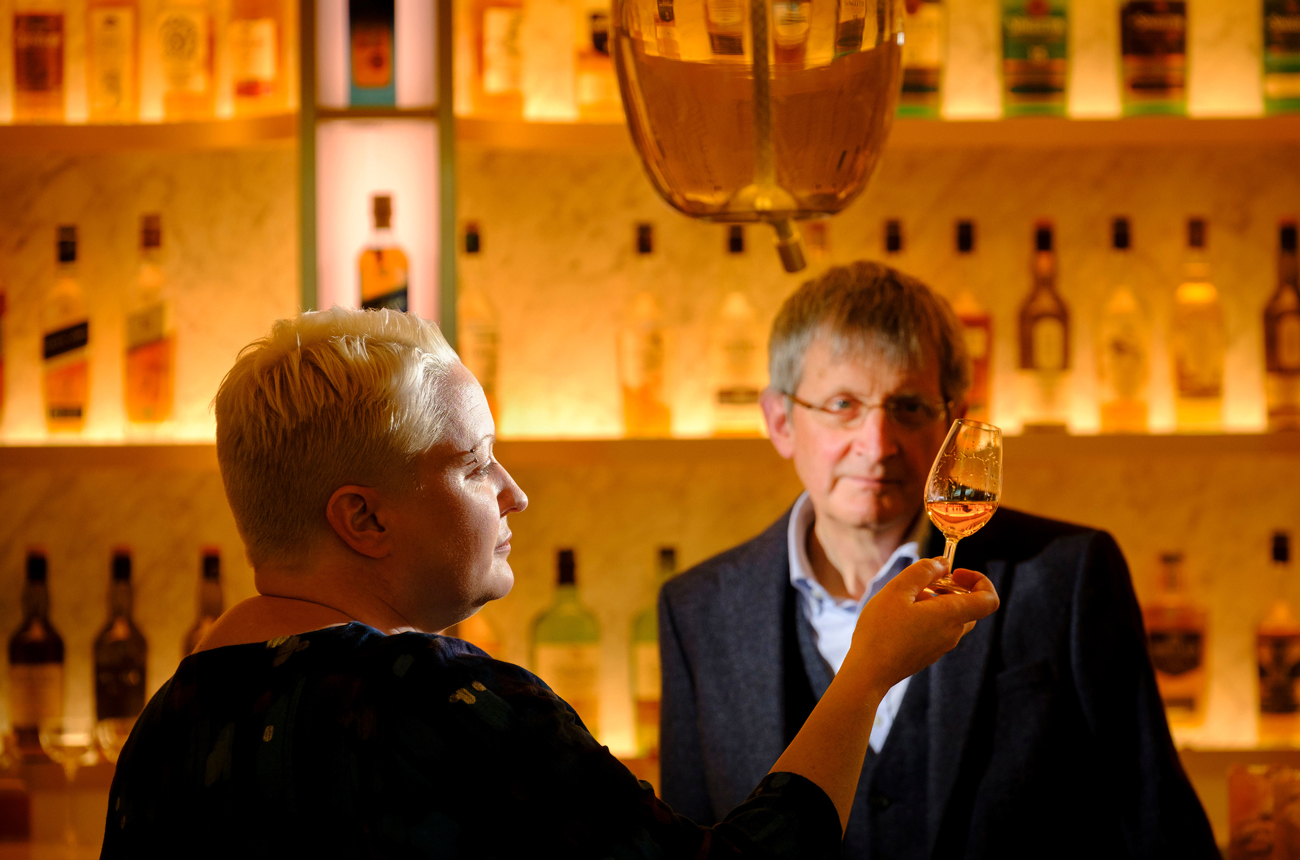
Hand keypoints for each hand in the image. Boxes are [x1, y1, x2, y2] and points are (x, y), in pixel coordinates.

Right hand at [843, 558, 998, 696]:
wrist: (868, 672)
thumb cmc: (881, 630)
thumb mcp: (898, 590)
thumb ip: (923, 571)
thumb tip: (943, 564)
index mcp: (951, 616)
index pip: (990, 599)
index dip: (980, 580)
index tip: (955, 573)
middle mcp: (952, 633)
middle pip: (969, 605)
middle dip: (951, 588)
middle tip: (924, 582)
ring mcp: (941, 646)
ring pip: (951, 616)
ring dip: (936, 601)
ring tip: (906, 598)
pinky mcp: (929, 653)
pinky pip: (938, 629)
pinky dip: (928, 615)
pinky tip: (900, 615)